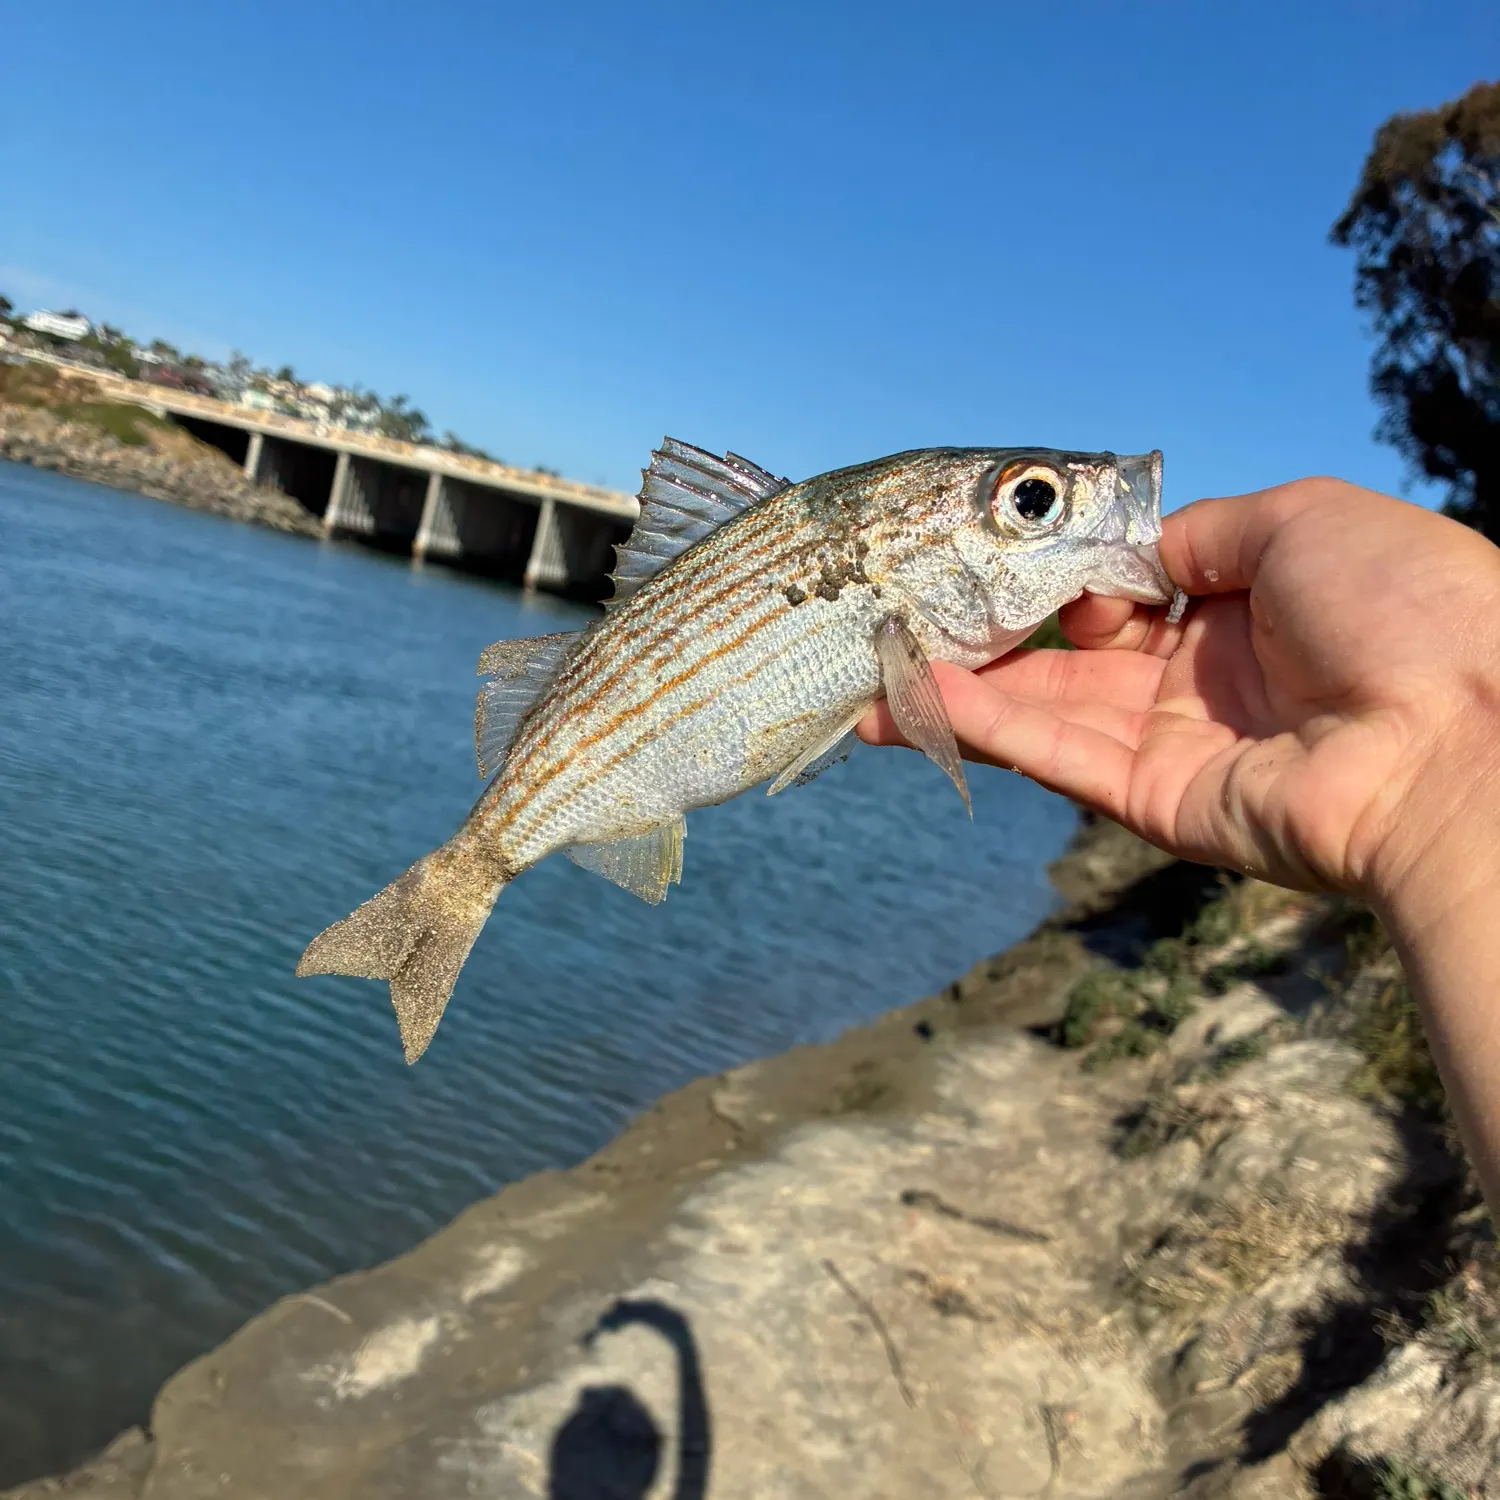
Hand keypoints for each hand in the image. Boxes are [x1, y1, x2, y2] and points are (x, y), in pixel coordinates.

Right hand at [861, 478, 1499, 917]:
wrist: (1464, 738)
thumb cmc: (1405, 608)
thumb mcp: (1307, 519)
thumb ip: (1206, 530)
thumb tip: (1141, 548)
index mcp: (1248, 609)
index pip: (1125, 591)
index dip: (1064, 574)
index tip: (1005, 558)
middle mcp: (1206, 679)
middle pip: (1071, 658)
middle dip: (988, 640)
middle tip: (902, 620)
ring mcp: (1179, 746)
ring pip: (1048, 713)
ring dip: (962, 691)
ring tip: (873, 671)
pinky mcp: (1158, 805)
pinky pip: (1061, 759)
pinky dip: (990, 731)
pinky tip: (919, 702)